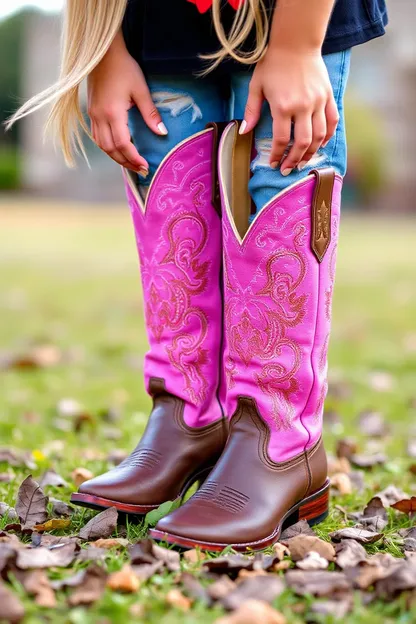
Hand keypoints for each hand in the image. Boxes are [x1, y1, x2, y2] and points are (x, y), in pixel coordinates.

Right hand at [87, 31, 166, 174]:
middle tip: (140, 170)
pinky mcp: (91, 112)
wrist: (103, 53)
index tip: (145, 166)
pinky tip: (117, 149)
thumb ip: (151, 113)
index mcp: (112, 113)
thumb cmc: (124, 68)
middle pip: (111, 149)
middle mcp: (99, 117)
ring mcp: (93, 115)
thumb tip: (162, 133)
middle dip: (126, 162)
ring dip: (116, 157)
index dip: (134, 158)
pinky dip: (107, 147)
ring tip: (130, 163)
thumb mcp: (141, 89)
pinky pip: (97, 137)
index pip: (123, 144)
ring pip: (102, 145)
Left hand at [241, 48, 338, 174]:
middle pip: (303, 142)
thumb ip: (251, 111)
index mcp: (283, 106)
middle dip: (295, 160)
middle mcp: (303, 106)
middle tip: (288, 170)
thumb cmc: (272, 64)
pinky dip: (328, 136)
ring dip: (311, 152)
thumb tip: (245, 132)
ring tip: (303, 162)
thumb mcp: (256, 86)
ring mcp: (318, 102)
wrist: (296, 42)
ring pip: (319, 136)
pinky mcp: (328, 96)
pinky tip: (321, 145)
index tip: (274, 164)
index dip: (278, 155)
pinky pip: (332, 121)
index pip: (282, 139)